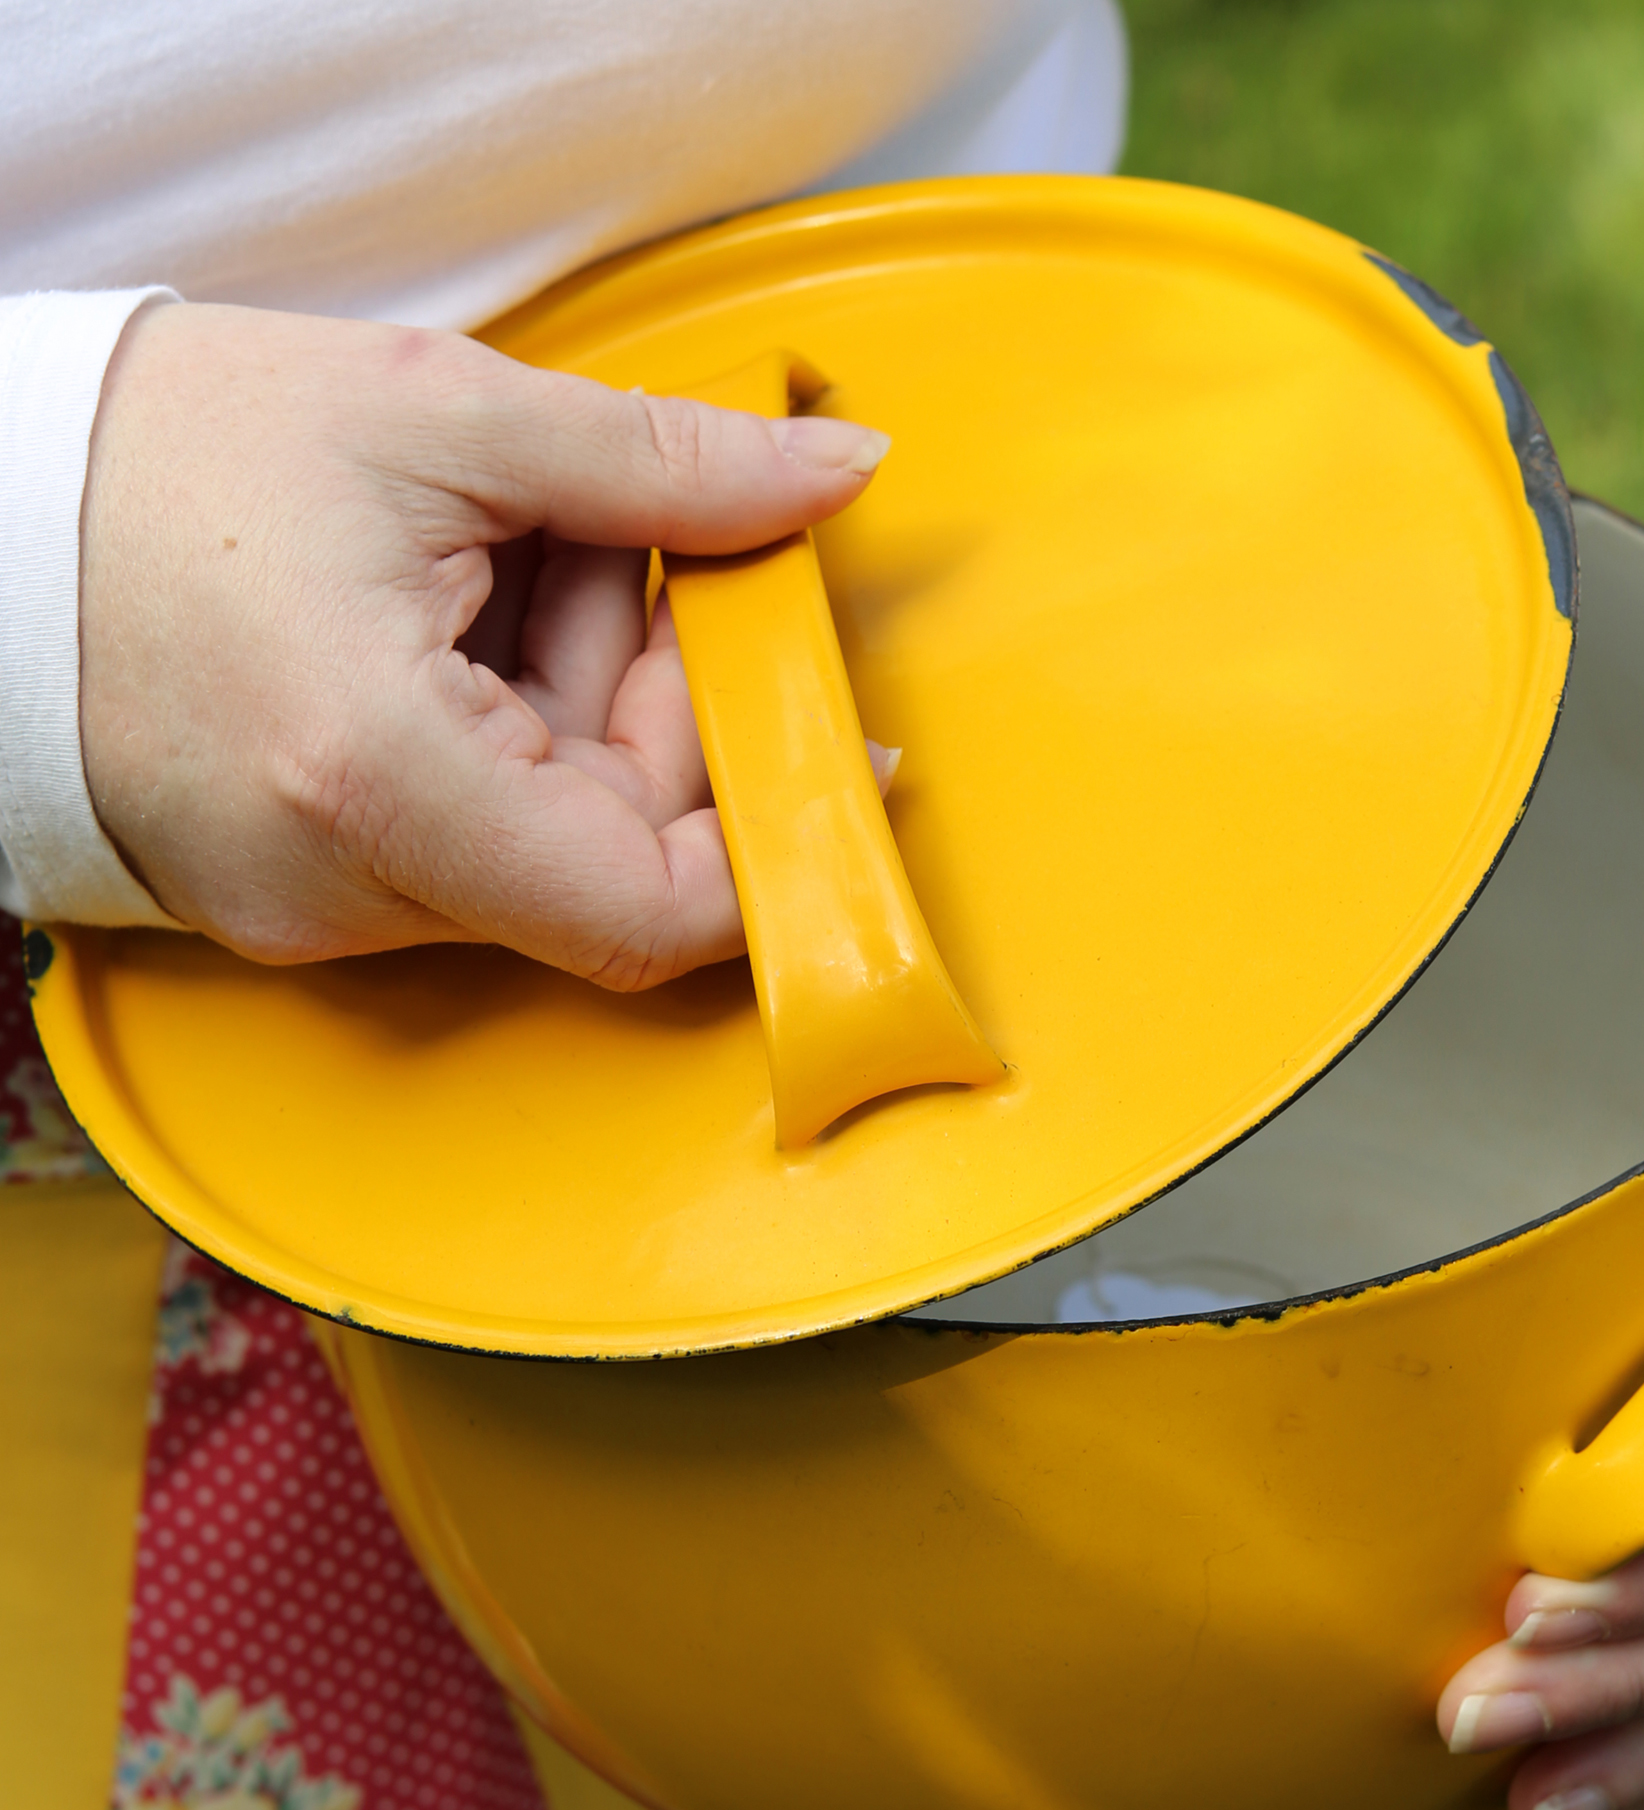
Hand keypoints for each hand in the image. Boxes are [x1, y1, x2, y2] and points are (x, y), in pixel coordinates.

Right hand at [78, 300, 888, 986]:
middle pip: (617, 857)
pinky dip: (508, 734)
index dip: (774, 834)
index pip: (652, 907)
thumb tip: (833, 475)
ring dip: (582, 705)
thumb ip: (665, 465)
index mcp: (380, 778)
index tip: (837, 751)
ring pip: (552, 844)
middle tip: (634, 564)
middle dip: (664, 708)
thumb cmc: (155, 453)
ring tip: (501, 564)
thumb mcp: (435, 415)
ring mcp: (318, 908)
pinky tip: (456, 620)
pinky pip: (475, 842)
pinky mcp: (303, 898)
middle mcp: (347, 885)